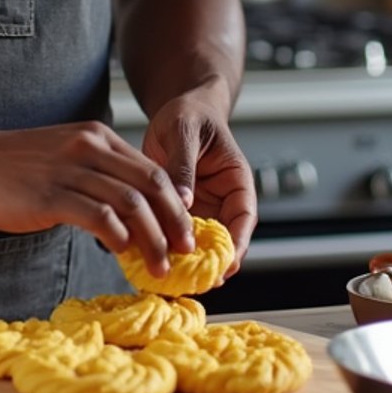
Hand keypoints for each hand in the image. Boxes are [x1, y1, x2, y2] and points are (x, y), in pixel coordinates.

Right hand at [0, 120, 195, 274]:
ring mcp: (70, 170)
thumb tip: (136, 214)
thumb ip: (100, 174)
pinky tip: (123, 254)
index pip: (154, 170)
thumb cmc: (17, 166)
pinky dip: (119, 237)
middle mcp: (90, 148)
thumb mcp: (66, 156)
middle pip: (152, 186)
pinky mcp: (51, 195)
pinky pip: (99, 216)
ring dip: (153, 239)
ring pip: (131, 204)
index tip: (187, 233)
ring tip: (160, 266)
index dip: (177, 204)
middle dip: (176, 223)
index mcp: (98, 137)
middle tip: (186, 252)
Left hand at [141, 91, 256, 275]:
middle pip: (221, 240)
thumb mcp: (185, 131)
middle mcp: (221, 201)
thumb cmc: (189, 114)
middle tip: (191, 281)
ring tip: (168, 275)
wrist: (176, 111)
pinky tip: (147, 254)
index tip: (225, 263)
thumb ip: (183, 163)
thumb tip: (184, 199)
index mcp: (236, 180)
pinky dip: (163, 244)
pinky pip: (174, 232)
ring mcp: (201, 208)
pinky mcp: (178, 211)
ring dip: (185, 260)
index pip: (244, 218)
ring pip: (197, 243)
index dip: (237, 244)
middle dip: (208, 262)